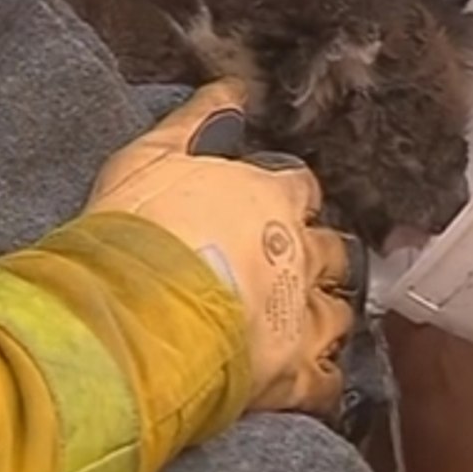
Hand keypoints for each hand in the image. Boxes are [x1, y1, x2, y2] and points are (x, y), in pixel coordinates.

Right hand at [84, 78, 365, 415]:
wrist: (131, 311)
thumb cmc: (137, 229)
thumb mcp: (153, 156)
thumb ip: (197, 120)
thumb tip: (233, 87)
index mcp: (272, 199)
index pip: (302, 188)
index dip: (292, 199)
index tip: (280, 207)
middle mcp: (300, 255)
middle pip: (336, 251)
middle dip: (324, 257)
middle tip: (302, 267)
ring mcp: (302, 316)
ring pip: (341, 314)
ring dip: (330, 316)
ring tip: (314, 325)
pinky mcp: (293, 374)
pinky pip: (327, 383)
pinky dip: (324, 383)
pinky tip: (315, 384)